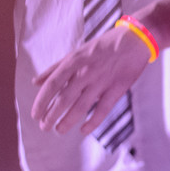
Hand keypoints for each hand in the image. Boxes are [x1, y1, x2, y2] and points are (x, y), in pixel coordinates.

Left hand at [31, 24, 149, 134]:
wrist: (134, 40)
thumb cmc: (103, 46)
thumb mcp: (77, 52)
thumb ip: (56, 67)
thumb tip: (36, 82)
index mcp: (74, 61)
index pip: (52, 84)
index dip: (41, 102)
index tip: (35, 115)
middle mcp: (85, 72)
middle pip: (64, 99)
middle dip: (51, 116)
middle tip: (45, 126)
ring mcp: (102, 81)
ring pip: (80, 107)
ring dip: (67, 121)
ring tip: (59, 130)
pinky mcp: (117, 89)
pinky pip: (102, 110)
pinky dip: (92, 123)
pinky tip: (83, 130)